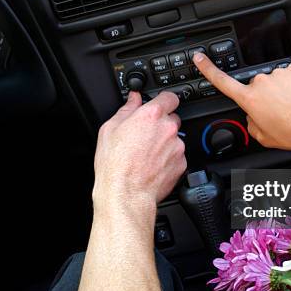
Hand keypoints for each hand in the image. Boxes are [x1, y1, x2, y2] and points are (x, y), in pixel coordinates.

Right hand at [93, 92, 186, 220]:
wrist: (126, 193)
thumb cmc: (115, 164)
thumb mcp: (110, 129)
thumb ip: (126, 109)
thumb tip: (133, 99)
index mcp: (151, 115)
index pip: (169, 97)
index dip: (164, 100)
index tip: (160, 103)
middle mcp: (168, 129)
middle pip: (172, 118)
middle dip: (161, 124)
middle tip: (145, 135)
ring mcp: (177, 147)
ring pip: (175, 138)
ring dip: (165, 143)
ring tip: (146, 154)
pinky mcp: (181, 164)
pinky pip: (177, 156)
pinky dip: (168, 158)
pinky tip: (152, 165)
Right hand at [192, 53, 290, 149]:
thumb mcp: (266, 138)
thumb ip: (251, 126)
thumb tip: (252, 119)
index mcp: (249, 100)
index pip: (222, 81)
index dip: (208, 69)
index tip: (199, 58)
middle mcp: (261, 83)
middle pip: (257, 87)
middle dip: (265, 97)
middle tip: (280, 112)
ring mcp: (278, 73)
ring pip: (276, 82)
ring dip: (283, 91)